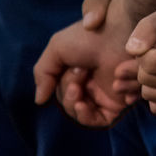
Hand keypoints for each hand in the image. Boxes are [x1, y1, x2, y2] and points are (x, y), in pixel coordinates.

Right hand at [33, 0, 135, 127]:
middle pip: (69, 103)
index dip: (59, 85)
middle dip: (67, 92)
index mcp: (77, 73)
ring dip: (72, 104)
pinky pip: (98, 121)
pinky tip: (81, 105)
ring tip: (77, 87)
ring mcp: (103, 95)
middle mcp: (90, 85)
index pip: (60, 91)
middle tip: (79, 73)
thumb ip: (43, 74)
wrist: (117, 35)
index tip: (72, 67)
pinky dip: (86, 116)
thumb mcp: (57, 49)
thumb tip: (39, 101)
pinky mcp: (116, 103)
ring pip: (80, 114)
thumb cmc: (88, 37)